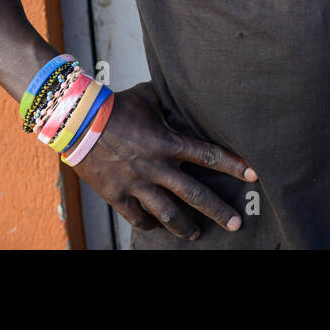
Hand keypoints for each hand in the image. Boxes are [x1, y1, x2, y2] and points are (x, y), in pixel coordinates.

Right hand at [68, 81, 256, 240]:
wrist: (76, 121)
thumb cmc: (115, 105)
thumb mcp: (148, 97)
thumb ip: (170, 102)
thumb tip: (186, 95)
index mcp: (168, 142)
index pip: (209, 155)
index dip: (234, 165)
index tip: (253, 176)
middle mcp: (156, 166)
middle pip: (195, 195)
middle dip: (218, 211)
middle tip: (237, 224)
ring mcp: (137, 184)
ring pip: (168, 213)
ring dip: (186, 227)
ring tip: (197, 234)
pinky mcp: (117, 195)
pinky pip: (138, 217)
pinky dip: (151, 224)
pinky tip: (158, 226)